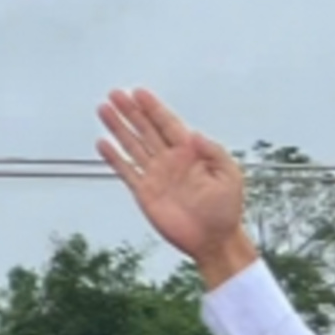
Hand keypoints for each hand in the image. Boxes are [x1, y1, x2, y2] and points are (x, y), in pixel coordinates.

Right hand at [96, 90, 255, 283]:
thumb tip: (195, 136)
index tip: (139, 93)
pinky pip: (126, 171)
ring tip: (105, 110)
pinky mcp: (145, 193)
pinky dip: (114, 158)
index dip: (153, 108)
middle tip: (116, 95)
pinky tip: (104, 144)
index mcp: (190, 153)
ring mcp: (156, 175)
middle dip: (130, 111)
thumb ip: (214, 152)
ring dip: (118, 128)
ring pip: (132, 145)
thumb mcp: (230, 176)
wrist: (214, 241)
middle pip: (145, 129)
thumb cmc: (226, 210)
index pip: (167, 124)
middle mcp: (170, 160)